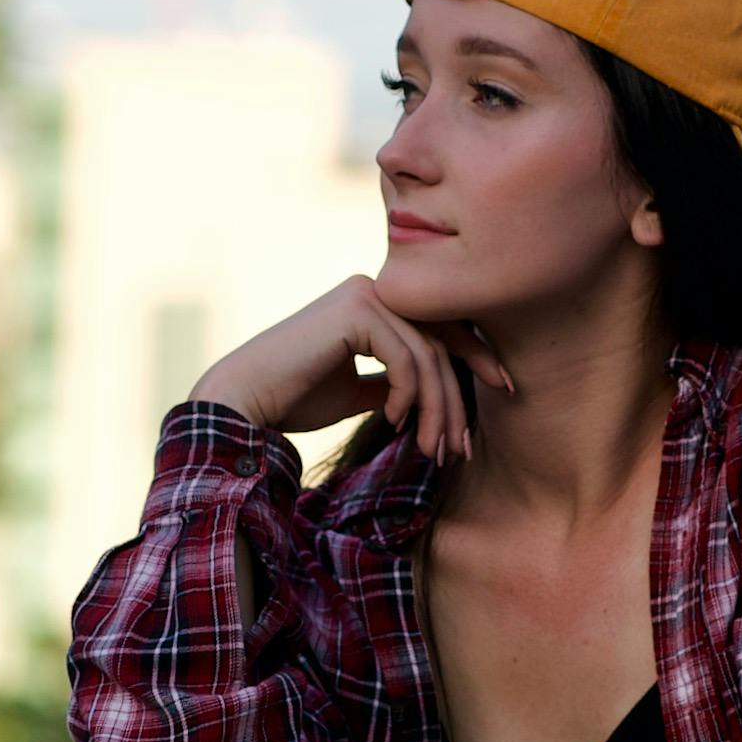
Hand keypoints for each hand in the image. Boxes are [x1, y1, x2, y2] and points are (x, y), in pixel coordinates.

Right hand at [193, 278, 513, 463]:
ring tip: (431, 451)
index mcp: (374, 304)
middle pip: (441, 344)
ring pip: (428, 355)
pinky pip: (405, 357)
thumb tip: (428, 396)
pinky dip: (407, 395)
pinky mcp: (357, 310)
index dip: (475, 362)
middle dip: (456, 401)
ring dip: (436, 410)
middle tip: (462, 449)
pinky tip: (394, 422)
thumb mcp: (356, 392)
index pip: (441, 330)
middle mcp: (373, 290)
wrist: (244, 401)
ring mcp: (365, 295)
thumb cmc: (292, 399)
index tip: (497, 400)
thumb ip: (391, 385)